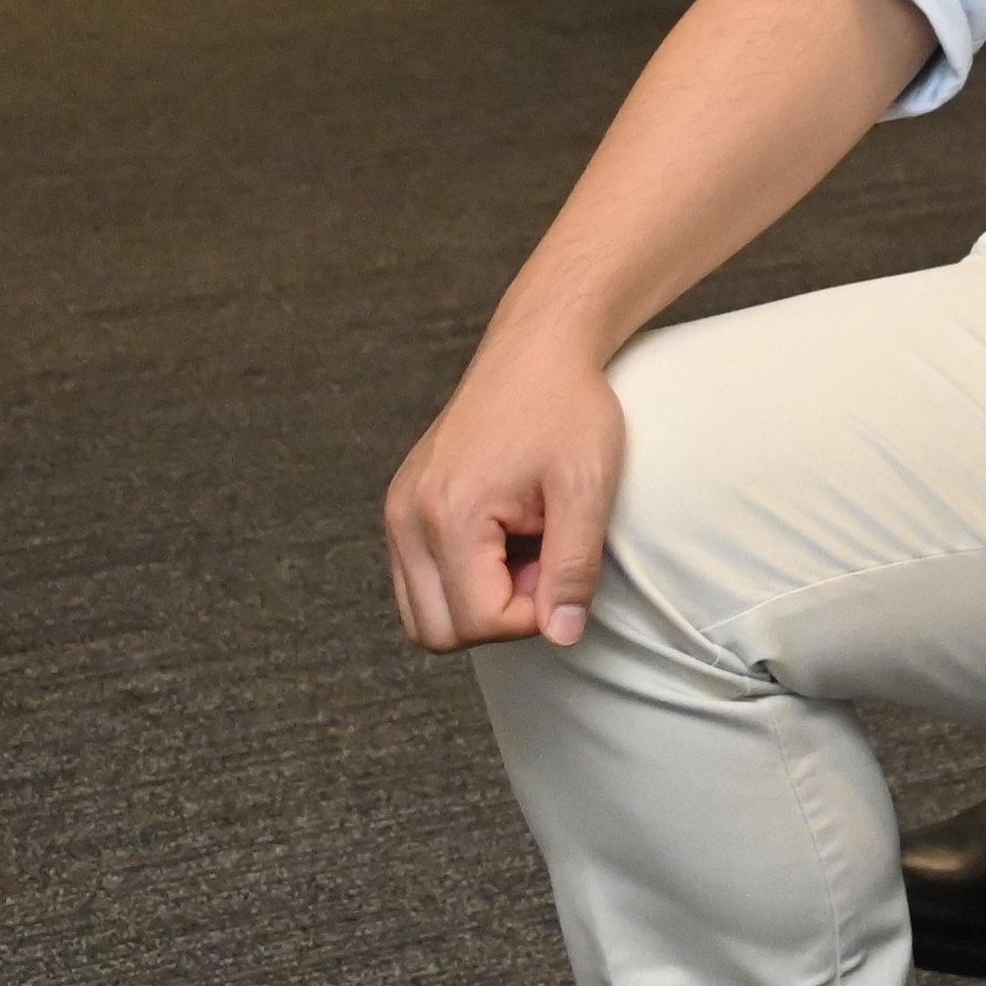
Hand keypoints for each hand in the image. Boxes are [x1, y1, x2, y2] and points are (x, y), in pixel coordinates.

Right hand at [384, 337, 625, 651]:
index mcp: (447, 515)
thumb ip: (574, 567)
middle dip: (499, 615)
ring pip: (423, 613)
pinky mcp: (401, 507)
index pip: (478, 623)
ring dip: (478, 599)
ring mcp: (397, 513)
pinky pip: (419, 580)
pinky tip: (505, 537)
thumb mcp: (588, 485)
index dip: (533, 613)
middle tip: (544, 558)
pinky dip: (461, 579)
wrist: (537, 350)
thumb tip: (562, 636)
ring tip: (526, 546)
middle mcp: (405, 519)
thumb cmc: (568, 407)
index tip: (562, 563)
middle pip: (437, 633)